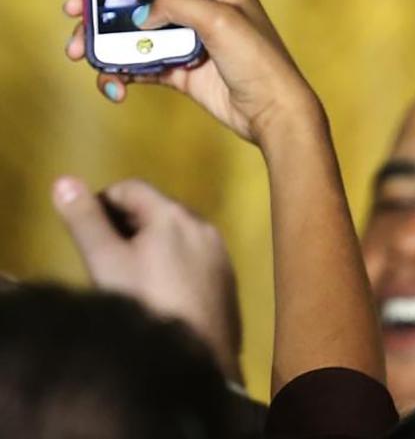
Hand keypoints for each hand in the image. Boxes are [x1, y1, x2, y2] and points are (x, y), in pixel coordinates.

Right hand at [51, 175, 242, 381]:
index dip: (101, 204)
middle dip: (126, 225)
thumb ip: (85, 221)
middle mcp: (203, 225)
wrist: (198, 356)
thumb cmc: (146, 303)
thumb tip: (64, 181)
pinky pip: (194, 259)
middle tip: (104, 258)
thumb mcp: (106, 261)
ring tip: (129, 279)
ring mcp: (220, 253)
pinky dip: (173, 265)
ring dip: (151, 246)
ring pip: (177, 236)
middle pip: (156, 210)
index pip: (130, 187)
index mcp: (173, 214)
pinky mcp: (227, 280)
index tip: (86, 233)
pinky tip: (160, 295)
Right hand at [64, 0, 320, 145]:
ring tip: (81, 53)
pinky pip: (140, 63)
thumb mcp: (220, 19)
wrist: (272, 114)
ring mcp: (189, 35)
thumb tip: (140, 13)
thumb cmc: (260, 61)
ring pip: (135, 26)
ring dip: (103, 38)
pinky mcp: (180, 67)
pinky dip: (121, 71)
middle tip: (74, 8)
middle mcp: (202, 2)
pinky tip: (114, 85)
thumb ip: (176, 3)